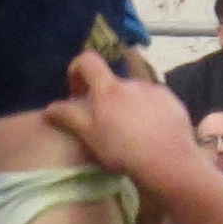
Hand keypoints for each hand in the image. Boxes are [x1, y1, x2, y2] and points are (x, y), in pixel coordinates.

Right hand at [44, 47, 206, 188]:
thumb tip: (49, 107)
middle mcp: (132, 82)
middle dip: (106, 97)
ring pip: (135, 92)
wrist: (168, 163)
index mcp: (108, 88)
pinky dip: (149, 111)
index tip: (77, 90)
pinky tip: (151, 132)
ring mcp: (155, 90)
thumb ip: (69, 117)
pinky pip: (155, 100)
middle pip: (113, 82)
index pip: (88, 60)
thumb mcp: (89, 136)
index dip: (77, 69)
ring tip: (132, 132)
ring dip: (129, 104)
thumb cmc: (122, 150)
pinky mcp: (173, 101)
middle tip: (106, 123)